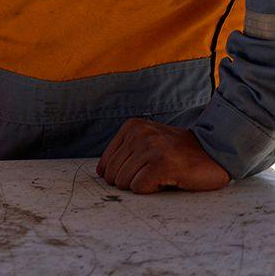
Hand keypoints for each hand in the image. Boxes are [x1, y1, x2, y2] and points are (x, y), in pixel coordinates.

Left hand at [96, 118, 229, 193]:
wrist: (215, 152)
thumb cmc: (179, 153)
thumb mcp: (147, 142)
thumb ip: (125, 152)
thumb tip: (101, 173)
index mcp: (131, 127)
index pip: (106, 163)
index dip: (120, 176)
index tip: (141, 173)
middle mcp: (139, 134)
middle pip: (113, 175)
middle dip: (131, 182)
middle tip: (154, 174)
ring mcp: (150, 148)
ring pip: (125, 182)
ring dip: (143, 185)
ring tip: (163, 174)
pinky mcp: (162, 164)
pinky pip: (139, 187)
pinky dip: (152, 190)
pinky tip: (168, 180)